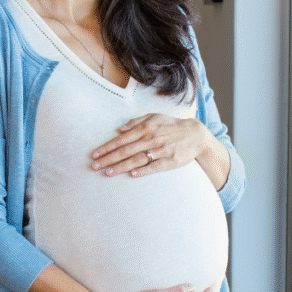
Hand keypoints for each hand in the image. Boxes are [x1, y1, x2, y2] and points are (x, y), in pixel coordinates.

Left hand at [91, 114, 208, 177]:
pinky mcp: (171, 161)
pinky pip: (155, 166)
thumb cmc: (172, 126)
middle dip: (108, 158)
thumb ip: (137, 121)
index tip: (94, 154)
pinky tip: (132, 174)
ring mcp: (161, 150)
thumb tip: (120, 129)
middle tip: (94, 166)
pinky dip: (143, 170)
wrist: (196, 135)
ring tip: (107, 172)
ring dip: (121, 166)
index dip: (107, 147)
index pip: (122, 139)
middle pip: (126, 150)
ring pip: (137, 159)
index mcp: (146, 128)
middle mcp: (152, 138)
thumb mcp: (155, 117)